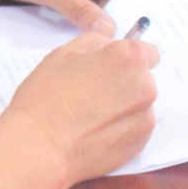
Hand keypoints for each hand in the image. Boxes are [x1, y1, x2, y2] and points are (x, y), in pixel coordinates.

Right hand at [3, 31, 158, 185]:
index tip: (109, 66)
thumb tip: (109, 43)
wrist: (40, 146)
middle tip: (90, 91)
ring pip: (138, 104)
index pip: (147, 51)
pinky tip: (94, 131)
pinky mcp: (141, 142)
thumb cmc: (46, 97)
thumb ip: (94, 42)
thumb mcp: (63, 54)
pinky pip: (135, 127)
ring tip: (89, 115)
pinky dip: (120, 128)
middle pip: (142, 78)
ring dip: (122, 105)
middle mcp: (145, 86)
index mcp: (127, 58)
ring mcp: (145, 117)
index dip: (126, 58)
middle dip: (123, 81)